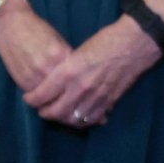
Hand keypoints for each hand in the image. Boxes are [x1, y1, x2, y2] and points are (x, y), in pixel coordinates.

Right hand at [0, 0, 71, 94]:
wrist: (10, 25)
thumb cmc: (37, 30)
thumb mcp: (58, 43)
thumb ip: (67, 61)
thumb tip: (74, 78)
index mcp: (63, 57)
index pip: (77, 80)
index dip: (78, 87)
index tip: (80, 92)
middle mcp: (50, 69)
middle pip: (64, 93)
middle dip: (67, 99)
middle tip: (70, 102)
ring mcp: (35, 77)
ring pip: (49, 99)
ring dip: (53, 101)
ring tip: (56, 102)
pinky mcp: (22, 81)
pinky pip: (36, 95)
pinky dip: (39, 96)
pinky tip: (41, 94)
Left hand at [23, 16, 159, 128]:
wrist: (135, 44)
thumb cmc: (104, 41)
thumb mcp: (77, 52)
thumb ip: (65, 70)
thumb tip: (53, 82)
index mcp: (69, 72)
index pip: (42, 95)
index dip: (32, 100)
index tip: (28, 99)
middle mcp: (81, 87)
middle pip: (55, 111)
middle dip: (45, 113)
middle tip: (40, 110)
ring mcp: (96, 97)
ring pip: (73, 118)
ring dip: (62, 119)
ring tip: (57, 114)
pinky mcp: (110, 101)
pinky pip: (92, 118)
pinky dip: (81, 121)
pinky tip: (76, 117)